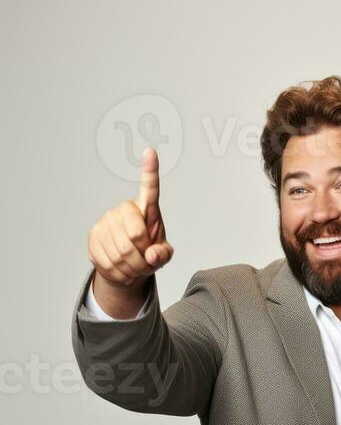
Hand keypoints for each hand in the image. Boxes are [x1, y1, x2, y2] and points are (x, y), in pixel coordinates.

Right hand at [88, 147, 173, 287]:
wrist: (126, 265)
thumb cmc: (148, 253)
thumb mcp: (162, 254)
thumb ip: (163, 254)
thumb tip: (151, 255)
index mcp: (146, 209)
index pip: (150, 189)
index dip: (150, 171)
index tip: (151, 151)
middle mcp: (124, 210)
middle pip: (135, 238)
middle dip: (142, 259)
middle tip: (144, 263)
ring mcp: (107, 221)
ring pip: (121, 253)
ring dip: (131, 268)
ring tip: (133, 266)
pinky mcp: (93, 235)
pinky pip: (107, 260)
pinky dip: (118, 272)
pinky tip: (121, 268)